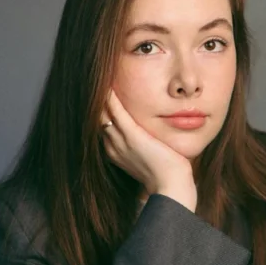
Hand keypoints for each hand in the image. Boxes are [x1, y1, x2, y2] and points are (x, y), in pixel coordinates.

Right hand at [100, 90, 196, 211]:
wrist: (172, 189)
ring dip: (100, 94)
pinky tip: (108, 83)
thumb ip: (148, 145)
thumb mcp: (153, 157)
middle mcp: (113, 147)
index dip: (100, 109)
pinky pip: (116, 111)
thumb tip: (154, 137)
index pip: (103, 125)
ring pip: (102, 113)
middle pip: (98, 118)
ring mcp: (121, 142)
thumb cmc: (168, 176)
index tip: (101, 92)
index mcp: (116, 153)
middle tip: (94, 79)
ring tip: (99, 75)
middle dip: (96, 99)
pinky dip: (110, 97)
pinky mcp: (132, 136)